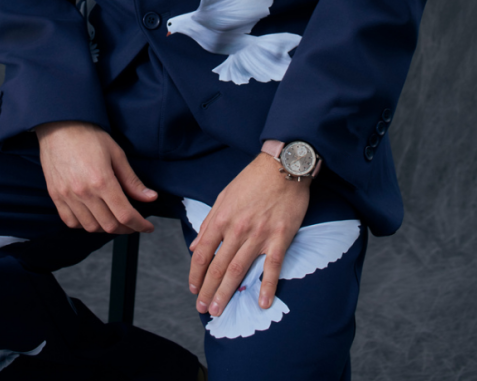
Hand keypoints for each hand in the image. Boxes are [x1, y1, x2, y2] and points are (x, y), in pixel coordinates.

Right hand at [35, 120, 156, 234]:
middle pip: (109, 225)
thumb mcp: (116, 154)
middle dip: (126, 228)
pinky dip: (84, 225)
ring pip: (90, 227)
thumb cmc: (89, 136)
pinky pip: (70, 222)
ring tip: (115, 219)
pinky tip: (93, 217)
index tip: (147, 226)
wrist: (59, 125)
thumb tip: (150, 197)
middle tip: (134, 222)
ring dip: (106, 228)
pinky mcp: (55, 196)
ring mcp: (67, 196)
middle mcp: (83, 192)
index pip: (125, 214)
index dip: (140, 224)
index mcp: (102, 181)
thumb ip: (132, 180)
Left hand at [188, 152, 309, 315]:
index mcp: (223, 218)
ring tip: (219, 310)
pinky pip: (272, 266)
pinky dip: (267, 286)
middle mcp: (238, 229)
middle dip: (208, 290)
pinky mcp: (280, 237)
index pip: (204, 252)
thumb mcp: (224, 195)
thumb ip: (210, 221)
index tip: (193, 288)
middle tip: (203, 309)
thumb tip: (195, 244)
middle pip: (219, 266)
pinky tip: (262, 302)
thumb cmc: (253, 179)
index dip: (196, 273)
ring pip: (239, 269)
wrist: (283, 166)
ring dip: (227, 292)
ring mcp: (260, 235)